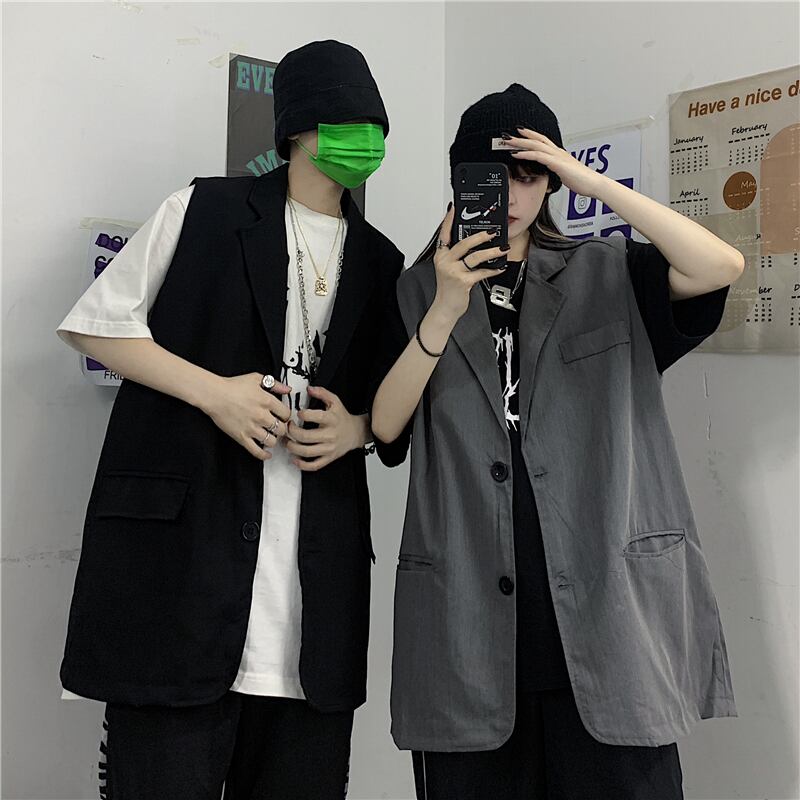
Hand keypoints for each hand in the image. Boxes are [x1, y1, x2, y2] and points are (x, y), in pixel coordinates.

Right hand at [204, 373, 291, 460]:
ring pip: (271, 441)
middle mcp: (261, 416)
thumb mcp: (256, 378)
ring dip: (273, 440)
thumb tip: (286, 389)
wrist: (214, 394)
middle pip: (281, 429)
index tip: (283, 417)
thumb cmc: (232, 386)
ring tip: (270, 436)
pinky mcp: (241, 437)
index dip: (286, 416)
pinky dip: (263, 454)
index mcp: (267, 401)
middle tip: (278, 427)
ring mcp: (252, 428)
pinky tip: (267, 453)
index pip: (286, 414)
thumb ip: (274, 383)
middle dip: (281, 429)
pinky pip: (256, 450)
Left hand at [282, 386, 367, 471]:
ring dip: (293, 448)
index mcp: (331, 419)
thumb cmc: (342, 417)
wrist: (356, 432)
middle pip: (306, 436)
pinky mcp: (329, 458)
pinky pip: (314, 465)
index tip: (297, 413)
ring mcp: (329, 448)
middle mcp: (330, 435)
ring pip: (307, 452)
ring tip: (288, 442)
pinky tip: (295, 459)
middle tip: (287, 428)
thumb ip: (322, 393)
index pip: (316, 417)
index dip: (303, 414)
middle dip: (292, 432)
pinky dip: (303, 465)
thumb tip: (309, 388)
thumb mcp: (335, 401)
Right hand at [429, 205, 508, 323]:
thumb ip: (456, 255)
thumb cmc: (448, 287)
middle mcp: (445, 261)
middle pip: (463, 243)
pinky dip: (493, 269)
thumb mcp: (448, 267)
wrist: (445, 307)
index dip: (449, 219)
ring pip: (475, 256)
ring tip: (502, 248)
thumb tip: (474, 242)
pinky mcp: (463, 281)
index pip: (444, 233)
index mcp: (441, 255)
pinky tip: (500, 267)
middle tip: (493, 232)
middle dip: (480, 236)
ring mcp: (453, 271)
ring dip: (492, 252)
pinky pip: (481, 272)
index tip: (455, 208)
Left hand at [503, 127, 602, 197]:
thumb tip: (550, 172)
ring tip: (508, 142)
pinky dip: (526, 154)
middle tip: (507, 135)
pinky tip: (517, 154)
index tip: (519, 133)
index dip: (530, 136)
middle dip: (521, 137)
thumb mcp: (564, 174)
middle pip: (536, 140)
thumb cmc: (582, 180)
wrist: (593, 184)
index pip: (542, 141)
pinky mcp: (557, 164)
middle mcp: (558, 152)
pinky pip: (539, 156)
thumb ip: (556, 170)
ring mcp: (557, 156)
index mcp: (559, 154)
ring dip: (520, 143)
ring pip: (536, 145)